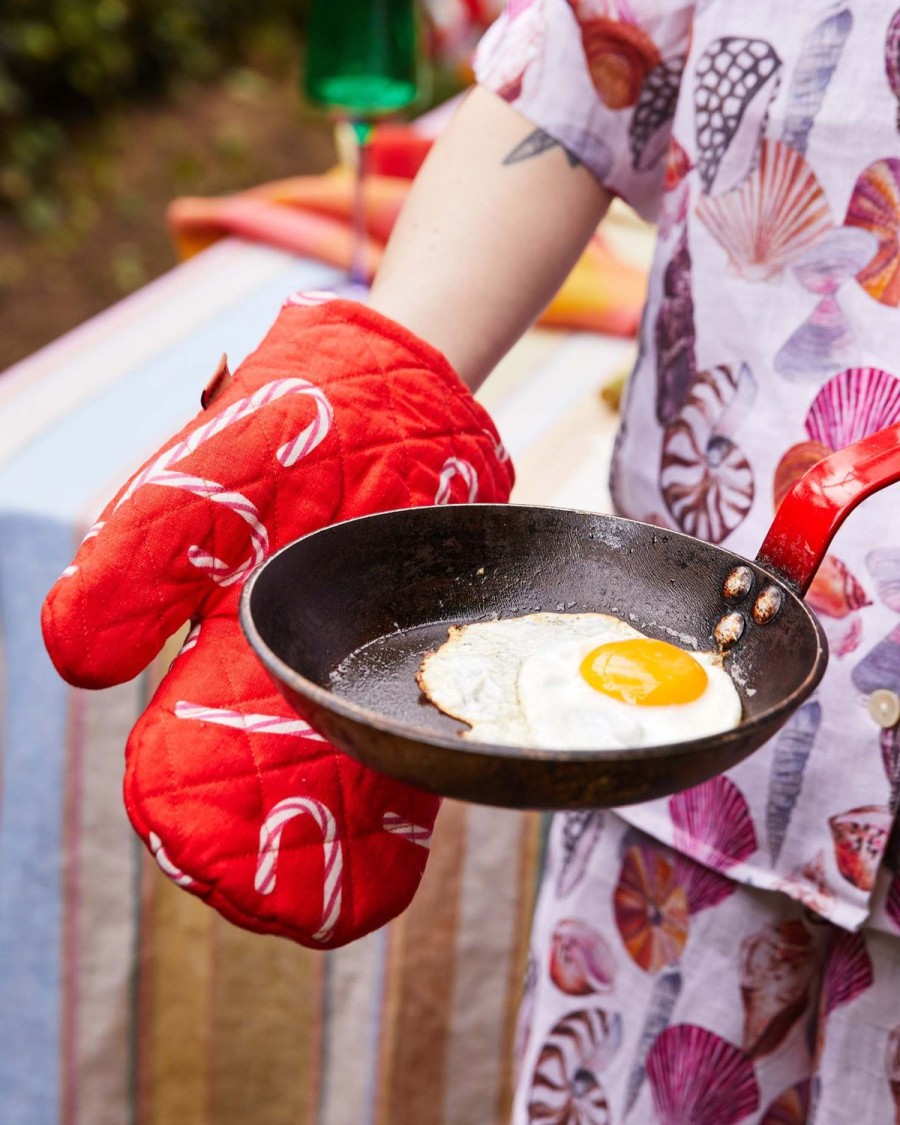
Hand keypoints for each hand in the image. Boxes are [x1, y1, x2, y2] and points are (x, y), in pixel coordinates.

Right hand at [42, 294, 513, 945]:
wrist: (392, 387)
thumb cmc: (285, 426)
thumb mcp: (195, 488)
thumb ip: (134, 570)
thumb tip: (72, 665)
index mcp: (211, 638)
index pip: (180, 748)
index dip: (181, 808)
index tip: (190, 853)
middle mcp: (275, 667)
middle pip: (256, 781)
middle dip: (258, 849)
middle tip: (275, 908)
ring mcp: (343, 664)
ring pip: (327, 776)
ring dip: (325, 841)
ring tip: (330, 903)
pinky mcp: (406, 654)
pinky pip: (397, 740)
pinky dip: (391, 796)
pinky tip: (393, 844)